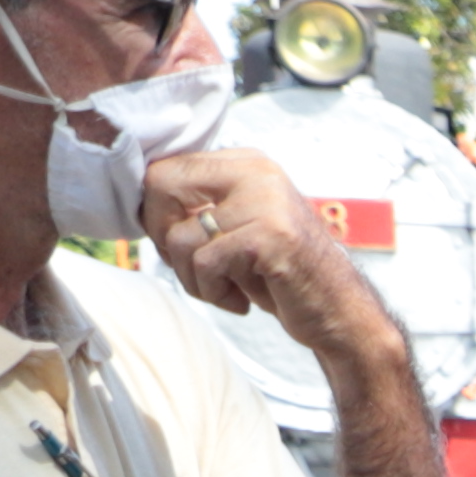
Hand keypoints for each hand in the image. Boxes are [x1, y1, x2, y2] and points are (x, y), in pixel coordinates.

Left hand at [141, 146, 387, 354]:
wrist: (340, 313)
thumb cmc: (280, 275)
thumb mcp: (240, 226)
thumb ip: (201, 204)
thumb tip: (136, 199)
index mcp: (247, 163)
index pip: (165, 168)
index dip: (156, 212)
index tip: (183, 245)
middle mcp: (257, 173)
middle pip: (160, 186)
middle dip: (163, 237)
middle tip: (195, 268)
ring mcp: (266, 203)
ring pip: (179, 237)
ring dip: (193, 279)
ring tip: (226, 289)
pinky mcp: (270, 237)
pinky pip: (205, 265)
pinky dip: (215, 294)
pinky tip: (243, 301)